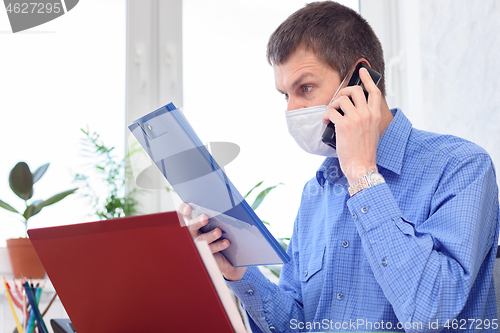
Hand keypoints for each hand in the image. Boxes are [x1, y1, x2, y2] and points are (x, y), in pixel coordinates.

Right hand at [178, 203, 246, 280]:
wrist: (220, 255)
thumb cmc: (213, 235)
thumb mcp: (212, 224)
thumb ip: (214, 215)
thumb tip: (224, 204)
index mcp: (192, 224)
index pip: (183, 214)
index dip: (183, 210)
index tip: (188, 209)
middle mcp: (192, 234)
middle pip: (192, 226)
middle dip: (197, 222)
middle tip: (205, 218)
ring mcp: (198, 244)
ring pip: (201, 239)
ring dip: (210, 235)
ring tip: (218, 231)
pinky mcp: (206, 253)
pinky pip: (211, 249)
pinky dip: (218, 245)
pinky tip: (225, 242)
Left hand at [322, 66, 381, 184]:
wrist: (361, 165)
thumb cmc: (364, 152)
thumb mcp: (371, 132)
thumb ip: (366, 119)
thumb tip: (353, 111)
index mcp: (375, 115)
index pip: (374, 92)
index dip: (367, 79)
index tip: (361, 71)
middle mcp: (367, 114)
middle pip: (354, 90)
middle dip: (343, 91)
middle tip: (337, 101)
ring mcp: (356, 119)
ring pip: (341, 99)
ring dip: (332, 105)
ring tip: (330, 115)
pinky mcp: (343, 125)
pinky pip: (331, 111)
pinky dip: (326, 115)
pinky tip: (325, 122)